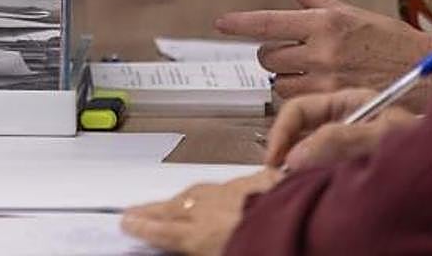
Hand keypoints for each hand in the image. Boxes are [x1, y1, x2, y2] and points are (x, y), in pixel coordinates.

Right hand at [120, 169, 282, 255]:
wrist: (306, 221)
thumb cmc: (267, 245)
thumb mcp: (224, 253)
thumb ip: (207, 246)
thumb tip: (194, 243)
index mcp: (199, 235)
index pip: (162, 231)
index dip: (143, 226)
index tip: (126, 222)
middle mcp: (211, 210)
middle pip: (174, 208)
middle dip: (153, 209)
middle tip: (135, 210)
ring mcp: (234, 192)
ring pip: (200, 193)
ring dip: (184, 198)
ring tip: (173, 202)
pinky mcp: (260, 182)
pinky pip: (235, 185)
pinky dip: (225, 190)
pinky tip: (225, 190)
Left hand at [215, 0, 431, 102]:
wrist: (427, 74)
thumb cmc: (392, 43)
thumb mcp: (354, 15)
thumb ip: (317, 2)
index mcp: (325, 23)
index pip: (269, 22)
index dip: (240, 23)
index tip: (221, 23)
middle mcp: (322, 50)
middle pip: (266, 55)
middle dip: (272, 55)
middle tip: (291, 54)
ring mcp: (326, 79)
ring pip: (278, 81)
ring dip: (285, 77)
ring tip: (309, 73)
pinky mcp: (332, 103)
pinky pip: (295, 101)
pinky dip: (299, 96)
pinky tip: (317, 89)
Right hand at [265, 87, 418, 169]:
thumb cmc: (424, 147)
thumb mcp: (381, 136)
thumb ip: (339, 140)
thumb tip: (297, 154)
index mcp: (348, 102)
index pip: (299, 109)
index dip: (282, 131)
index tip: (276, 157)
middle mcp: (343, 122)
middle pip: (298, 132)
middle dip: (286, 152)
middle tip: (279, 174)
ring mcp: (344, 144)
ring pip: (306, 153)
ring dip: (298, 168)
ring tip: (296, 184)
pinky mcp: (347, 167)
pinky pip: (318, 170)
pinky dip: (310, 179)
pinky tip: (312, 188)